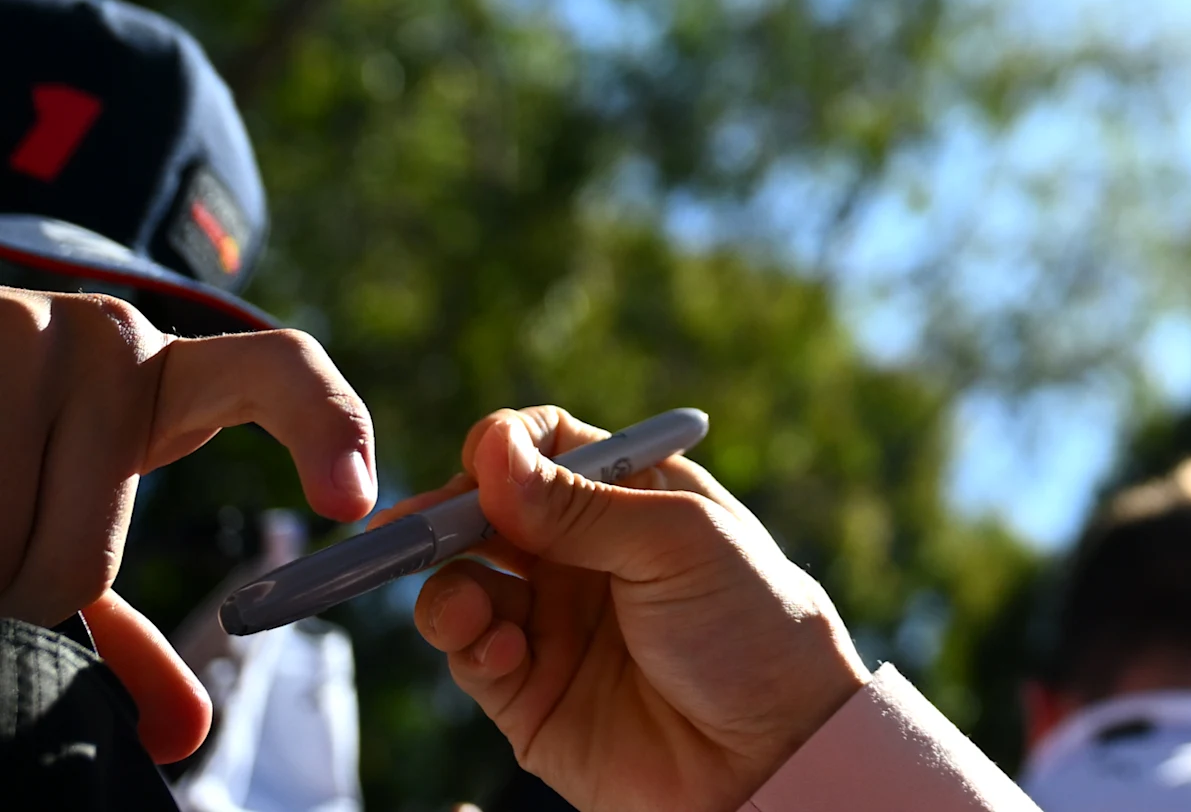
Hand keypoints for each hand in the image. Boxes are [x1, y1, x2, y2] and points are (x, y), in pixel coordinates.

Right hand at [0, 286, 376, 760]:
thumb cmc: (27, 460)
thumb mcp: (86, 520)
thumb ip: (132, 625)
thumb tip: (183, 735)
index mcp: (173, 373)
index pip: (282, 372)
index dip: (329, 429)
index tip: (354, 504)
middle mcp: (111, 339)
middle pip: (79, 558)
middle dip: (29, 592)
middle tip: (12, 557)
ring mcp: (28, 336)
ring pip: (4, 548)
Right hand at [413, 407, 868, 811]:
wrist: (772, 753)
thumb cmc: (752, 628)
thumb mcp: (679, 544)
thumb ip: (581, 506)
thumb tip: (492, 453)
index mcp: (635, 498)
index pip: (548, 447)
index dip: (505, 447)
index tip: (483, 460)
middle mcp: (587, 554)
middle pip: (485, 513)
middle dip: (443, 516)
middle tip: (406, 530)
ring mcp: (555, 622)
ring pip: (461, 583)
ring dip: (447, 587)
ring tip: (470, 610)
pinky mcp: (530, 692)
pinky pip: (469, 653)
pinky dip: (468, 645)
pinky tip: (506, 655)